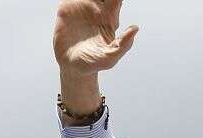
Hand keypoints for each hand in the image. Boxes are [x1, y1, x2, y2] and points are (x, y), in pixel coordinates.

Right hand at [54, 0, 137, 115]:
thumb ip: (123, 44)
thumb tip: (135, 28)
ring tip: (85, 0)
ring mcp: (82, 6)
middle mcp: (98, 8)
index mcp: (110, 17)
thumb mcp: (109, 58)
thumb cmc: (92, 63)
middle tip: (98, 0)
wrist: (69, 66)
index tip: (116, 0)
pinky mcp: (66, 7)